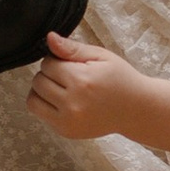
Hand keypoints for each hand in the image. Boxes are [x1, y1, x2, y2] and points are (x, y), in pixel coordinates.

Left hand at [26, 31, 147, 140]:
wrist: (136, 110)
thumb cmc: (120, 79)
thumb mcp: (101, 56)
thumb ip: (73, 48)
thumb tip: (49, 38)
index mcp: (81, 80)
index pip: (47, 64)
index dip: (56, 60)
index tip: (71, 64)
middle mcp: (72, 103)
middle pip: (38, 82)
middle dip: (49, 75)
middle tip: (68, 77)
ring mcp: (68, 121)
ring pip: (33, 100)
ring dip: (42, 92)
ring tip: (62, 89)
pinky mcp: (66, 132)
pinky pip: (41, 116)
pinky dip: (47, 106)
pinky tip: (65, 102)